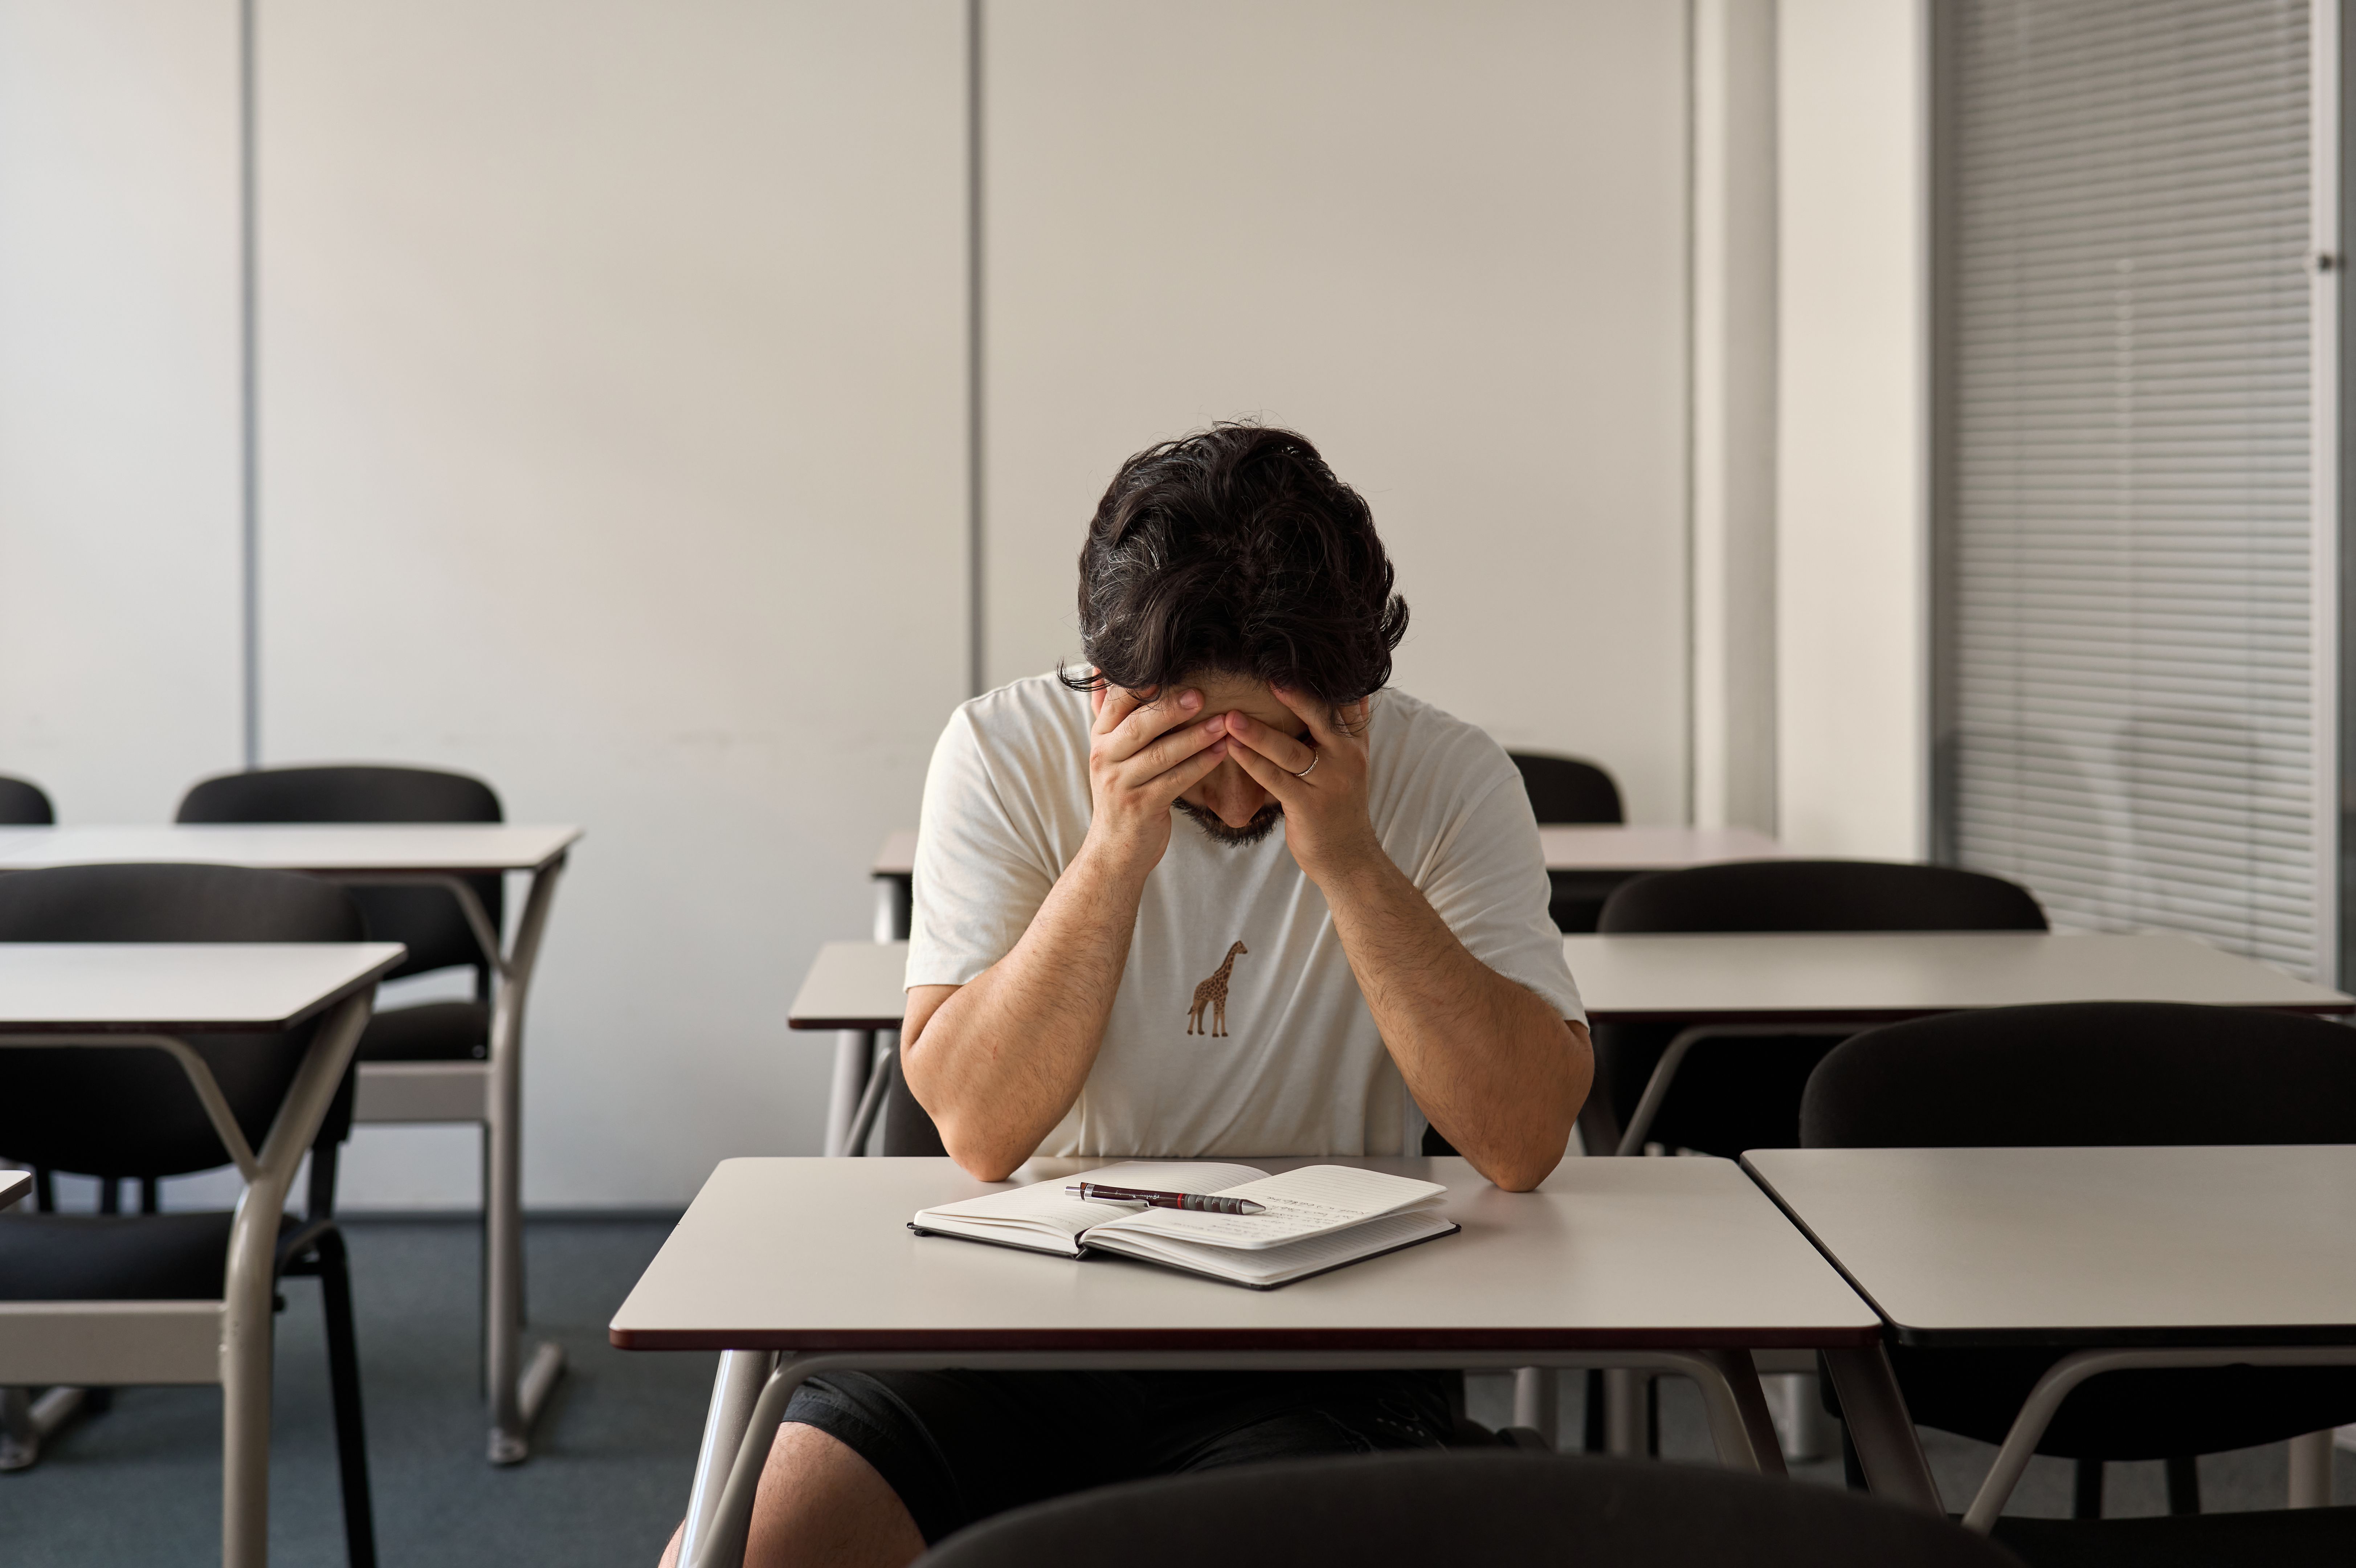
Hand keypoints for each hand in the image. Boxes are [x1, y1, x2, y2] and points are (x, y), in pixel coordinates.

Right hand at [1084, 682, 1230, 876]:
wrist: (1114, 849)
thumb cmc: (1122, 792)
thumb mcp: (1109, 752)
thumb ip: (1109, 712)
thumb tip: (1103, 666)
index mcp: (1099, 738)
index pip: (1116, 702)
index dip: (1141, 684)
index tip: (1169, 667)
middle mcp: (1104, 758)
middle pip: (1139, 726)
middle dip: (1171, 708)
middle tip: (1202, 694)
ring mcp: (1121, 784)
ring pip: (1161, 754)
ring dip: (1195, 737)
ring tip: (1224, 722)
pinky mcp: (1141, 806)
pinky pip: (1176, 781)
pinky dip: (1201, 765)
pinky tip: (1222, 751)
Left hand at [1219, 686, 1383, 886]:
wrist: (1348, 857)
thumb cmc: (1340, 804)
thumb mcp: (1352, 763)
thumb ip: (1351, 728)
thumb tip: (1357, 691)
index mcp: (1354, 743)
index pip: (1343, 702)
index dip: (1322, 679)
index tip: (1296, 655)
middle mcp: (1345, 758)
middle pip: (1320, 718)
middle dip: (1294, 696)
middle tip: (1267, 675)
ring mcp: (1327, 783)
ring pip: (1290, 751)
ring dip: (1258, 733)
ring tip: (1230, 717)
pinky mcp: (1307, 806)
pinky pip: (1275, 779)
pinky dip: (1251, 762)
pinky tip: (1231, 747)